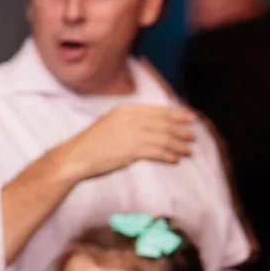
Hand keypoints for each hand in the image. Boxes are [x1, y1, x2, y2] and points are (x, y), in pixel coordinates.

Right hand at [57, 104, 198, 182]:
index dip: (178, 114)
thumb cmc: (92, 142)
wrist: (76, 156)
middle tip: (193, 137)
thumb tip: (153, 125)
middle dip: (182, 130)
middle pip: (165, 123)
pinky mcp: (131, 150)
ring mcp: (132, 134)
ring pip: (164, 138)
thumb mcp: (111, 123)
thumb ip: (131, 121)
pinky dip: (169, 156)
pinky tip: (175, 160)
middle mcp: (131, 119)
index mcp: (126, 110)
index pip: (159, 110)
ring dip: (178, 145)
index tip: (191, 118)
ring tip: (187, 151)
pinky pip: (157, 152)